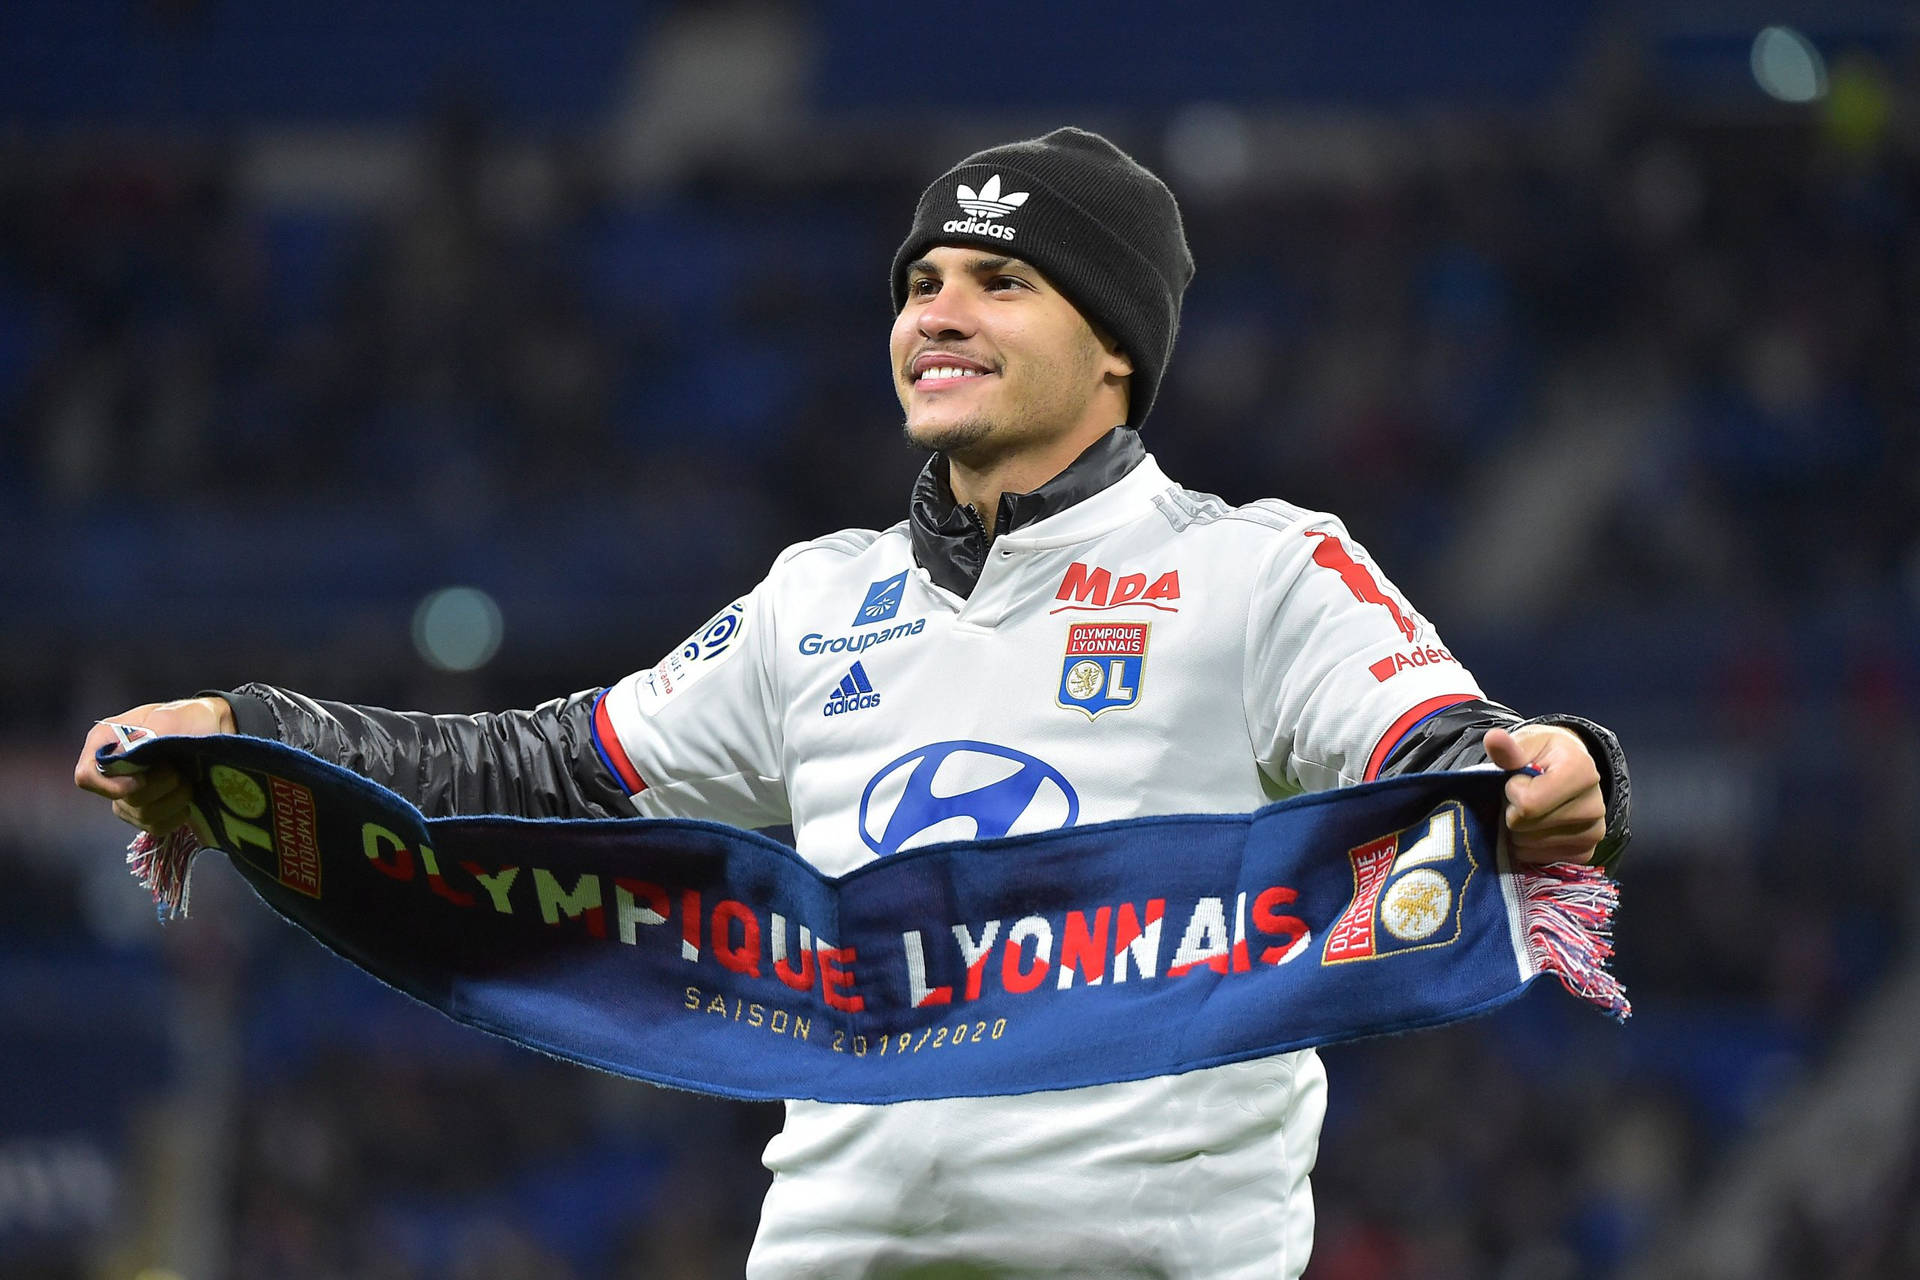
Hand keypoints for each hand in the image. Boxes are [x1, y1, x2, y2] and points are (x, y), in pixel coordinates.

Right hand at [74, 697, 234, 835]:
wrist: (213, 731)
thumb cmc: (189, 718)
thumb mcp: (172, 716)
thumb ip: (150, 732)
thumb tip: (126, 752)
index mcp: (105, 743)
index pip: (87, 776)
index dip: (112, 785)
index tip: (142, 781)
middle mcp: (111, 771)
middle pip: (121, 799)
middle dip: (157, 788)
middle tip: (179, 772)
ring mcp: (128, 794)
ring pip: (141, 815)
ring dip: (171, 801)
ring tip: (188, 782)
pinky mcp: (147, 812)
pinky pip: (155, 827)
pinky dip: (176, 816)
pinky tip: (188, 801)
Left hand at [1482, 725, 1604, 865]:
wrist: (1566, 769)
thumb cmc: (1542, 755)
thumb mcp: (1525, 744)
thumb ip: (1508, 749)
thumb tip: (1493, 738)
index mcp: (1582, 772)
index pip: (1528, 804)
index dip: (1512, 792)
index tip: (1519, 780)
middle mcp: (1596, 806)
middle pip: (1526, 827)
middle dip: (1513, 812)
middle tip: (1523, 796)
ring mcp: (1594, 833)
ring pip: (1529, 846)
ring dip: (1519, 830)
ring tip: (1531, 811)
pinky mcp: (1586, 853)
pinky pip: (1540, 859)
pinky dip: (1530, 846)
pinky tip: (1538, 827)